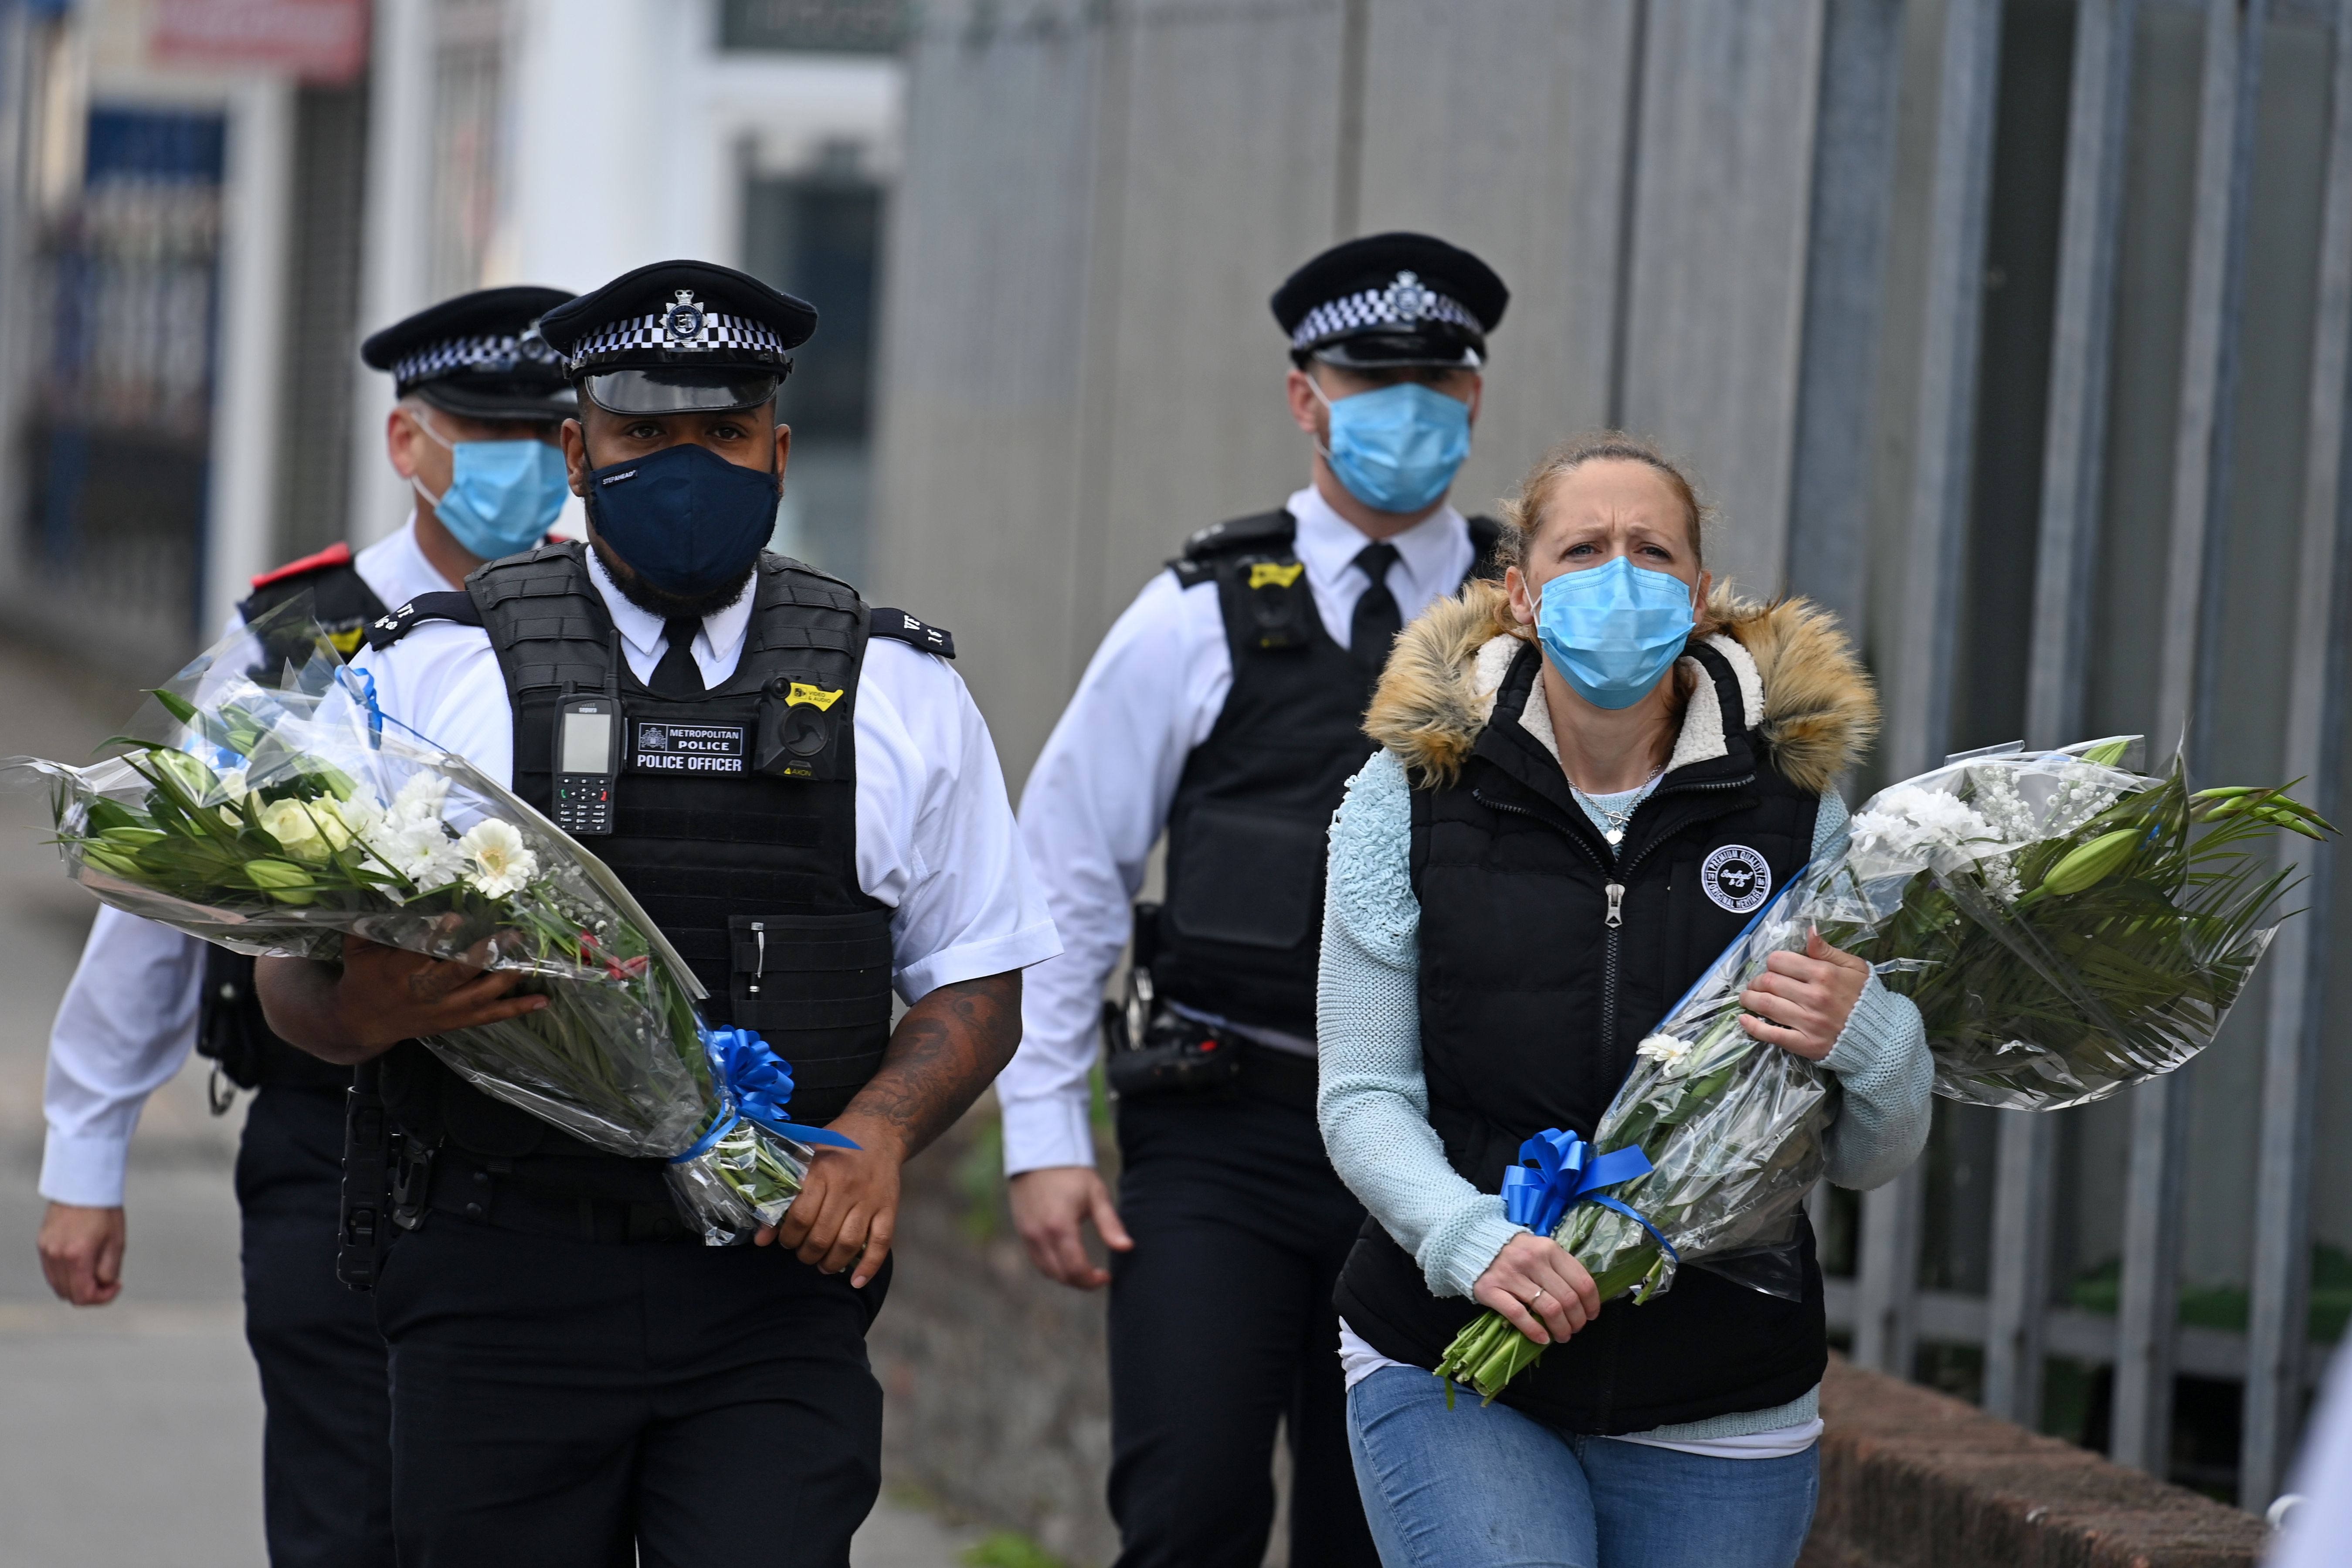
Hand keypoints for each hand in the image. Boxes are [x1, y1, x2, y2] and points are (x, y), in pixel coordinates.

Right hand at [38, 1203, 125, 1305]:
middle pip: (68, 1294)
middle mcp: (56, 1256)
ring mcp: (45, 1251)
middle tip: (109, 1280)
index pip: (83, 1295)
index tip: (117, 1285)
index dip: (103, 1298)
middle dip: (91, 1294)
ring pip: (58, 1285)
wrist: (84, 1184)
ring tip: (96, 1270)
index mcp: (77, 1256)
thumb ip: (109, 1270)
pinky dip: (66, 1275)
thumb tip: (103, 1286)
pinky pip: (51, 1272)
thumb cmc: (105, 1211)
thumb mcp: (117, 1242)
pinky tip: (82, 1263)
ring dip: (77, 1285)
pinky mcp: (41, 1244)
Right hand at [327, 933, 546, 1053]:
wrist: (360, 1023)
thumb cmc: (361, 976)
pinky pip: (489, 1016)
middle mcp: (423, 992)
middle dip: (485, 954)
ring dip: (507, 978)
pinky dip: (516, 1009)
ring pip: (479, 996)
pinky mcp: (456, 1021)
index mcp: (397, 971)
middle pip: (457, 973)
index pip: (418, 951)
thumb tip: (386, 890)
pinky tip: (543, 1000)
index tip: (456, 916)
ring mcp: (443, 1010)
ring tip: (532, 961)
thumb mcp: (357, 948)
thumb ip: (369, 923)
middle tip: (512, 934)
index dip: (436, 935)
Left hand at [755, 1113, 904, 1288]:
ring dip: (832, 1262)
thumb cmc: (834, 1146)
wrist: (878, 1130)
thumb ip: (782, 1196)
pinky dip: (869, 1266)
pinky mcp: (889, 1207)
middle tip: (802, 1254)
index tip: (785, 1242)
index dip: (788, 1237)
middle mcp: (846, 1187)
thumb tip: (760, 1238)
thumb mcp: (804, 1160)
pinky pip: (881, 1243)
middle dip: (807, 1254)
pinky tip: (856, 1281)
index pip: (801, 1217)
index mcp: (821, 1172)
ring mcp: (870, 1199)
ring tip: (822, 1265)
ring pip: (849, 1243)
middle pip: (822, 1235)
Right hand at [1010, 1166, 1133, 1289]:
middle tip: (1097, 1275)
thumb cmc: (1071, 1172)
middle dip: (1081, 1281)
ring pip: (1046, 1271)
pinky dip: (1052, 1265)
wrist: (1039, 1152)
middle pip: (1061, 1275)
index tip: (1106, 1276)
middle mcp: (1039, 1235)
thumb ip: (1110, 1224)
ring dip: (1066, 1275)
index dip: (1092, 1280)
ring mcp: (1027, 1234)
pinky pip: (1037, 1260)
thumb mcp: (1096, 1194)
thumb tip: (1127, 1247)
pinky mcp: (1022, 1231)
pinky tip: (1066, 1257)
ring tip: (1084, 1267)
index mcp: (1060, 1227)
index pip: (1075, 1269)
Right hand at [1472, 1233, 1600, 1345]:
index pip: (1582, 1281)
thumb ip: (1560, 1267)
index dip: (1591, 1304)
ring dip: (1560, 1329)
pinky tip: (1542, 1339)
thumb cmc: (1515, 1251)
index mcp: (1549, 1249)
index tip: (1591, 1316)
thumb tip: (1584, 1298)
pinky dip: (1534, 1331)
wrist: (1472, 1243)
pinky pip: (1519, 1315)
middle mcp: (1532, 1260)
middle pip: (1567, 1299)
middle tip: (1575, 1329)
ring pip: (1548, 1309)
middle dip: (1577, 1321)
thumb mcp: (1541, 1250)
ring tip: (1561, 1336)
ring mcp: (1511, 1275)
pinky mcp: (1491, 1290)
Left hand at [1738, 927, 1870, 1060]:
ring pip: (1766, 1005)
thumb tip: (1809, 931)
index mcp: (1824, 974)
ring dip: (1749, 999)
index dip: (1772, 962)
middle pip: (1769, 982)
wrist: (1882, 1036)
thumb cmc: (1866, 998)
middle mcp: (1813, 996)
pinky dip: (1753, 1027)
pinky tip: (1744, 1020)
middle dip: (1757, 980)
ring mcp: (1808, 1022)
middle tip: (1757, 984)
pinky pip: (1772, 1035)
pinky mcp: (1805, 1044)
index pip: (1780, 961)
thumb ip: (1828, 950)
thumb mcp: (1854, 967)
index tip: (1773, 968)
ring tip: (1747, 998)